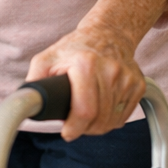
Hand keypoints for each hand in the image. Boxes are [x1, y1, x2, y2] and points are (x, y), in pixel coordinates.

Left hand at [25, 23, 145, 140]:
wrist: (107, 34)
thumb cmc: (74, 48)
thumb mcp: (47, 58)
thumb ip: (35, 79)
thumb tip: (28, 102)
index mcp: (86, 64)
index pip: (85, 109)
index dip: (75, 127)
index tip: (67, 133)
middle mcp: (110, 70)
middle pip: (99, 118)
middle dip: (84, 129)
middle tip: (75, 126)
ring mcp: (127, 78)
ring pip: (113, 120)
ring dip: (98, 126)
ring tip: (86, 118)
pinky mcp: (139, 85)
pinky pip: (125, 115)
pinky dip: (112, 120)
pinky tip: (101, 111)